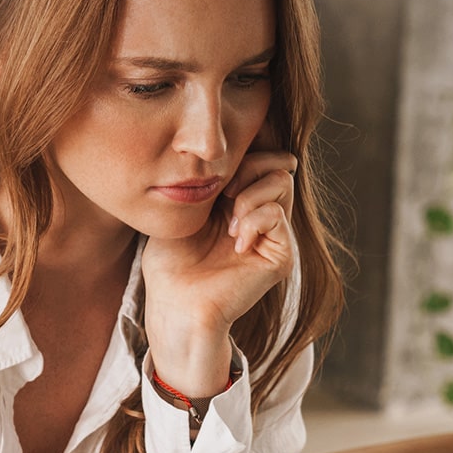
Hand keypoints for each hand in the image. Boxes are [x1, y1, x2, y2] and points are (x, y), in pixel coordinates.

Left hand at [141, 151, 297, 394]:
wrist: (174, 302)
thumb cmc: (170, 261)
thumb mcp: (186, 207)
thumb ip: (212, 180)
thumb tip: (233, 150)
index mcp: (240, 203)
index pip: (262, 159)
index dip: (243, 156)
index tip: (214, 175)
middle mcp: (261, 217)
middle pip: (278, 165)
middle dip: (250, 168)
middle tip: (225, 194)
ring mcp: (273, 237)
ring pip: (282, 183)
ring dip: (250, 194)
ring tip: (228, 222)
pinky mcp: (280, 256)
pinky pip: (277, 215)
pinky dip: (254, 220)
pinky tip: (235, 241)